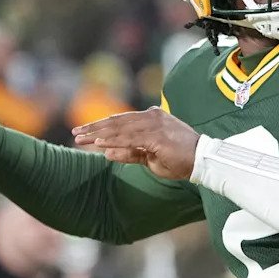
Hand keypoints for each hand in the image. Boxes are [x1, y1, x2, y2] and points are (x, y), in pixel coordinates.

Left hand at [72, 107, 199, 179]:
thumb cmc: (179, 159)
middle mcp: (151, 117)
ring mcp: (154, 125)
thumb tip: (107, 153)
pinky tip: (99, 145)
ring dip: (98, 134)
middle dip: (94, 128)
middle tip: (76, 134)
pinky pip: (129, 139)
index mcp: (151, 118)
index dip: (101, 126)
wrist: (202, 161)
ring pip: (119, 128)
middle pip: (116, 121)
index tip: (85, 132)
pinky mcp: (156, 136)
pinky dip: (113, 142)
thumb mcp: (149, 157)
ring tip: (81, 139)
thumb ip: (130, 153)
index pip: (121, 120)